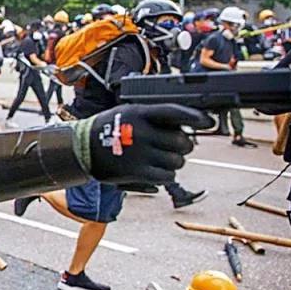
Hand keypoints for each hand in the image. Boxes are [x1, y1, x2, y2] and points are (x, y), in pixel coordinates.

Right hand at [83, 104, 213, 184]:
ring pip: (177, 161)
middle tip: (178, 146)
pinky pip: (167, 177)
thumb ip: (155, 117)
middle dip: (184, 145)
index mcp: (140, 114)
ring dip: (175, 162)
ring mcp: (140, 154)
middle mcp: (142, 133)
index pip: (175, 112)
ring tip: (164, 159)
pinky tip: (158, 171)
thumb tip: (185, 126)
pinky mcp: (137, 172)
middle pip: (182, 141)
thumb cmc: (108, 128)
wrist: (81, 148)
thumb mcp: (129, 112)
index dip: (196, 117)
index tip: (209, 122)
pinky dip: (167, 176)